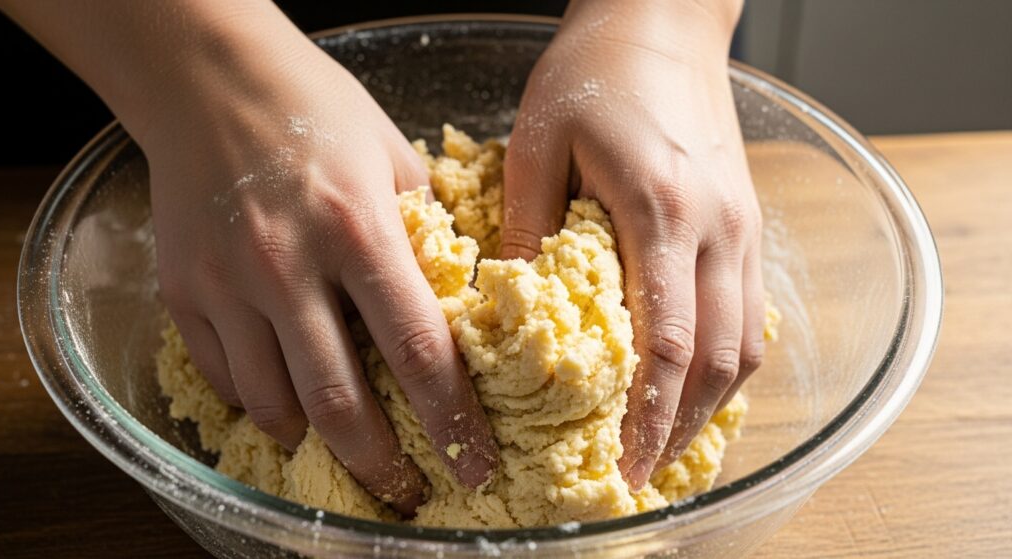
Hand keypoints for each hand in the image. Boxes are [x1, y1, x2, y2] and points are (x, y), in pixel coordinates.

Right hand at [142, 28, 496, 513]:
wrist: (209, 78)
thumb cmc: (317, 110)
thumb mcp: (396, 159)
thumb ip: (430, 235)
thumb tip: (460, 304)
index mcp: (358, 230)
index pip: (417, 350)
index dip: (451, 421)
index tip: (473, 463)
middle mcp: (287, 266)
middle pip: (338, 402)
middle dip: (379, 464)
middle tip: (407, 490)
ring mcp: (226, 284)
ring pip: (272, 404)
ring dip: (315, 440)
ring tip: (346, 445)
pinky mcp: (182, 292)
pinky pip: (222, 378)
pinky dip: (259, 400)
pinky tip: (285, 393)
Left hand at [502, 0, 762, 490]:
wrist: (662, 21)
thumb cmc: (593, 73)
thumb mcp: (536, 144)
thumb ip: (525, 229)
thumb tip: (504, 311)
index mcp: (660, 209)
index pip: (667, 341)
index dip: (647, 416)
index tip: (622, 465)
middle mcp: (717, 229)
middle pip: (716, 360)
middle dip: (678, 430)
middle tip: (638, 475)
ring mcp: (743, 228)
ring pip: (744, 345)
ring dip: (707, 407)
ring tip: (663, 447)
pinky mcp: (746, 224)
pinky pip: (749, 315)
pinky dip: (724, 365)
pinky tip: (692, 387)